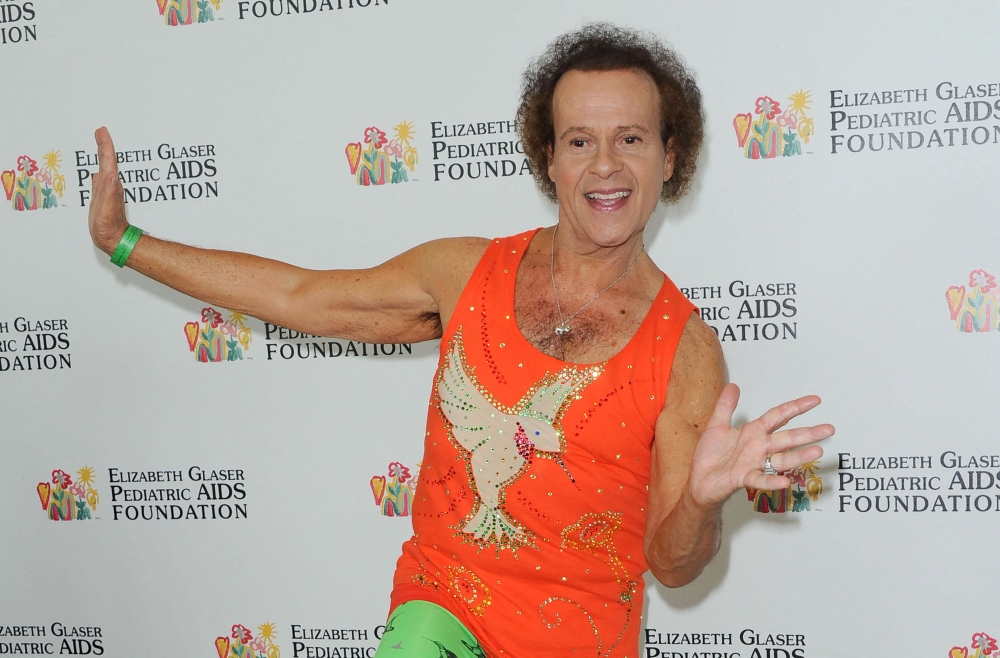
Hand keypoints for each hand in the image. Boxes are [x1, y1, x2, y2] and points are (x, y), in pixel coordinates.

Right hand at [88, 127, 128, 254]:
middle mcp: (110, 185)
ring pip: (104, 167)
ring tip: (100, 143)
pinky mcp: (102, 196)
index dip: (105, 145)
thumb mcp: (107, 209)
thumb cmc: (110, 227)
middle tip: (101, 132)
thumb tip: (110, 174)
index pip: (108, 160)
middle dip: (104, 145)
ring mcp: (106, 190)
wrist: (113, 239)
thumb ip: (109, 191)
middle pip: (107, 160)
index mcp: (110, 184)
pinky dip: (98, 168)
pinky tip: (97, 168)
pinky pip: (99, 177)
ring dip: (102, 154)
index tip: (102, 131)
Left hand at [685, 383, 833, 507]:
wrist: (699, 481)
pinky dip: (772, 481)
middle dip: (808, 433)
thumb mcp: (716, 425)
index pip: (779, 416)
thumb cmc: (710, 456)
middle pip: (787, 437)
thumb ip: (726, 406)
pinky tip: (785, 482)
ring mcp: (754, 463)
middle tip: (829, 429)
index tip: (815, 401)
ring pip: (781, 459)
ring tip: (818, 451)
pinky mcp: (744, 478)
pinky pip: (761, 479)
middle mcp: (758, 447)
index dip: (796, 407)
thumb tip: (733, 386)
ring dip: (799, 456)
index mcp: (753, 432)